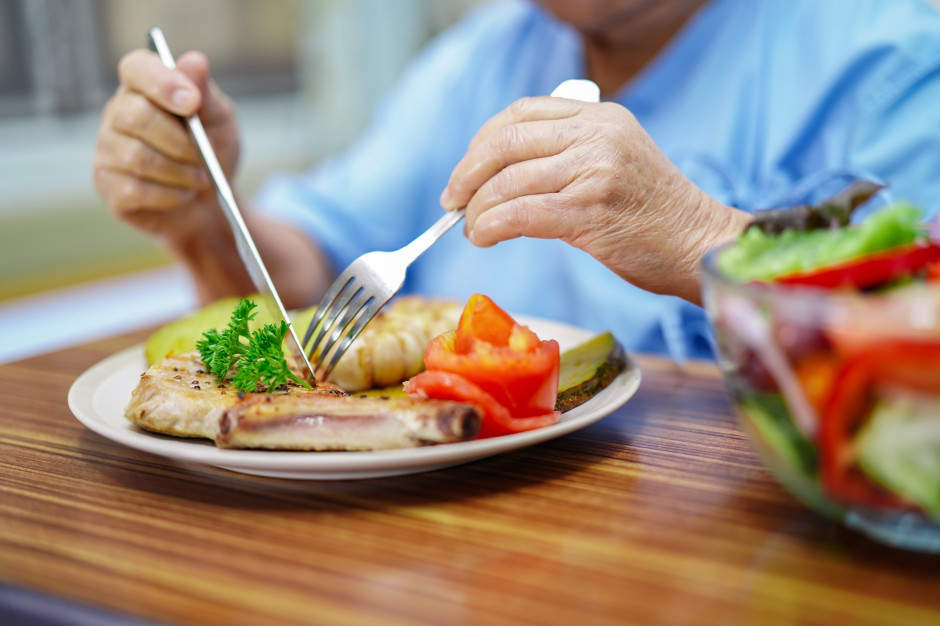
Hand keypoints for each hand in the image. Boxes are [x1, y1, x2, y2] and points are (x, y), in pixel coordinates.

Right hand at [93, 49, 239, 247]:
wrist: (210, 201)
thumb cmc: (211, 152)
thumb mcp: (219, 121)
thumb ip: (205, 94)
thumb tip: (195, 61)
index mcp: (143, 86)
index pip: (136, 68)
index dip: (162, 83)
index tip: (192, 102)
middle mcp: (118, 113)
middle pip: (135, 116)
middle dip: (180, 142)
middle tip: (204, 156)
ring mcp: (107, 149)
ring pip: (136, 157)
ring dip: (180, 172)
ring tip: (199, 178)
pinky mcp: (108, 185)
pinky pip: (134, 190)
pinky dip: (169, 195)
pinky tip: (182, 194)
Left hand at [440, 97, 749, 303]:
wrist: (700, 244)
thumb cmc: (653, 214)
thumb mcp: (614, 161)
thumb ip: (566, 155)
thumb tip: (497, 177)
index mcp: (599, 117)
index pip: (520, 114)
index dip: (481, 143)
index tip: (465, 173)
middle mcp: (597, 135)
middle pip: (506, 142)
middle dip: (468, 174)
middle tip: (452, 202)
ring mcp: (595, 170)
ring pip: (508, 181)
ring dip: (477, 209)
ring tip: (471, 229)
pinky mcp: (591, 210)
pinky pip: (521, 213)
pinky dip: (492, 226)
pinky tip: (484, 237)